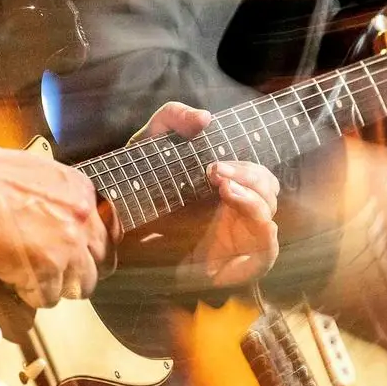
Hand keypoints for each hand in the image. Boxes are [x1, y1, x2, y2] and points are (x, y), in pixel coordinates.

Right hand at [0, 95, 107, 307]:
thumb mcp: (41, 175)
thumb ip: (60, 201)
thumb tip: (57, 221)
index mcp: (83, 193)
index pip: (108, 235)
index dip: (91, 252)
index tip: (82, 259)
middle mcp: (82, 220)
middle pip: (98, 267)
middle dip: (78, 276)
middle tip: (56, 277)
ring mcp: (67, 246)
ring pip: (77, 287)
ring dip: (55, 288)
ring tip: (32, 280)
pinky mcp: (45, 269)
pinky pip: (48, 297)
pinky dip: (32, 295)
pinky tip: (15, 282)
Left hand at [133, 102, 279, 286]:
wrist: (117, 231)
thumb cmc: (137, 188)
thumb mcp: (151, 142)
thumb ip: (174, 117)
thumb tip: (205, 118)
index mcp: (226, 187)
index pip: (258, 176)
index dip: (247, 168)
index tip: (214, 165)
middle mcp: (236, 213)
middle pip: (268, 191)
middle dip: (249, 176)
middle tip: (214, 171)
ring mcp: (238, 241)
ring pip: (269, 217)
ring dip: (254, 199)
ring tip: (223, 187)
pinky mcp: (236, 268)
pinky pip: (267, 252)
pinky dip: (264, 234)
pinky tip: (251, 218)